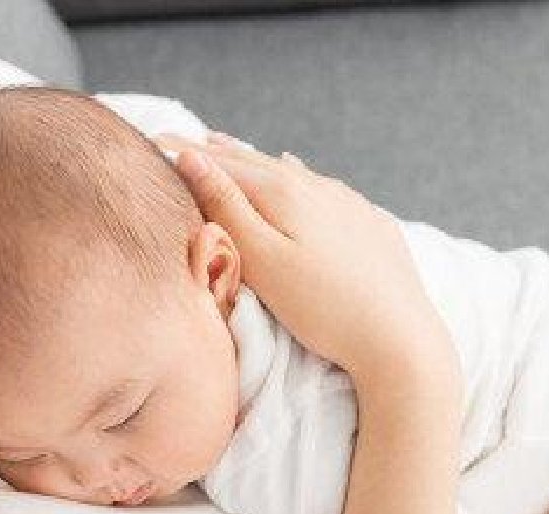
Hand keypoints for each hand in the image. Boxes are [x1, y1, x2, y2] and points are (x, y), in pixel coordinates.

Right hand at [156, 133, 458, 395]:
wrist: (401, 338)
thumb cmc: (323, 309)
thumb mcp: (263, 261)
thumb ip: (226, 208)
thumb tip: (191, 158)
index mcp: (283, 192)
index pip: (218, 164)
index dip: (180, 153)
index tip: (148, 143)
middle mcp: (316, 185)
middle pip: (251, 160)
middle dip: (210, 150)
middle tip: (174, 140)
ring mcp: (346, 201)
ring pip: (286, 169)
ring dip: (249, 159)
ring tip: (221, 146)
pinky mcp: (367, 221)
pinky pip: (319, 184)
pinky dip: (291, 173)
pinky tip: (292, 168)